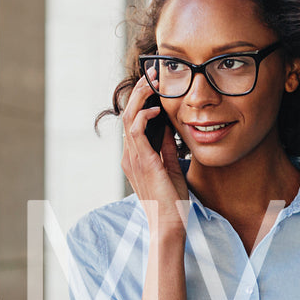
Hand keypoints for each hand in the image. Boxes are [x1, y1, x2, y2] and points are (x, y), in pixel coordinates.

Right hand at [118, 83, 188, 235]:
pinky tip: (156, 110)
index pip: (133, 121)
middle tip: (152, 75)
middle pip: (127, 114)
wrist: (170, 223)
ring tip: (152, 83)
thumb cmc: (172, 201)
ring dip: (140, 98)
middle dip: (139, 92)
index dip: (141, 100)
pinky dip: (144, 116)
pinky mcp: (142, 162)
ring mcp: (133, 159)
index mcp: (136, 157)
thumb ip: (167, 148)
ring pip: (129, 118)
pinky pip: (136, 132)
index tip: (154, 84)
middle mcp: (130, 156)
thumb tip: (169, 128)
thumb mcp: (170, 168)